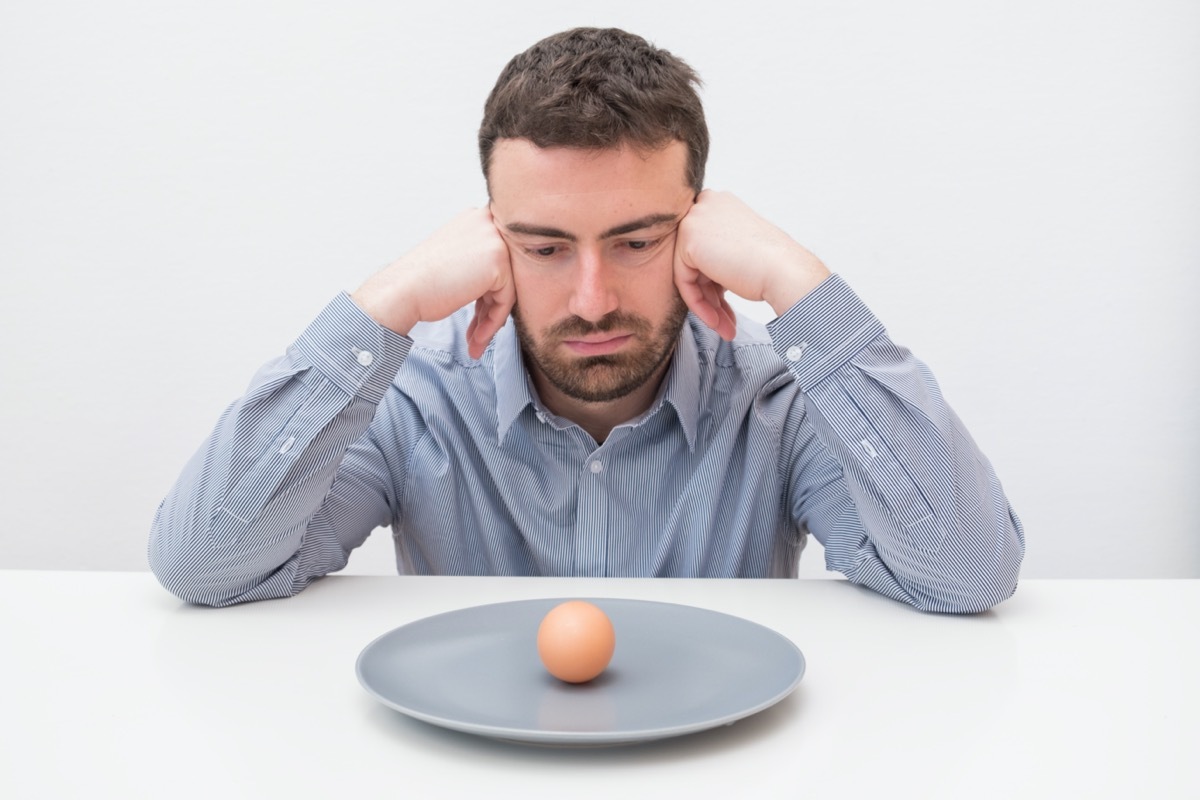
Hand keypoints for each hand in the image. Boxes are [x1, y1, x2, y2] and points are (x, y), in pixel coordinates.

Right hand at [351, 208, 515, 358]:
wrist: (403, 290)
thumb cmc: (420, 281)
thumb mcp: (454, 259)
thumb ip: (478, 263)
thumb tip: (499, 285)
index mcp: (476, 219)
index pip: (495, 260)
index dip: (487, 292)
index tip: (478, 316)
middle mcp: (487, 222)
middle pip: (503, 274)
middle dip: (490, 308)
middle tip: (477, 334)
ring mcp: (495, 240)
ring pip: (506, 289)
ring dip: (490, 320)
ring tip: (475, 342)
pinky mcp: (499, 262)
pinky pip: (506, 299)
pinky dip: (493, 322)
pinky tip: (477, 339)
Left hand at [673, 190, 829, 339]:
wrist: (786, 271)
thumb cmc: (774, 264)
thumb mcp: (740, 250)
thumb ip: (717, 254)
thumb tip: (700, 275)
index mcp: (720, 202)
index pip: (704, 246)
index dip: (714, 280)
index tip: (726, 303)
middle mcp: (706, 204)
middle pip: (695, 259)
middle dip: (710, 294)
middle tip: (724, 320)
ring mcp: (695, 219)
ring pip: (688, 272)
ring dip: (707, 305)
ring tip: (724, 327)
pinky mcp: (688, 240)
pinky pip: (683, 280)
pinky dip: (698, 303)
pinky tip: (715, 321)